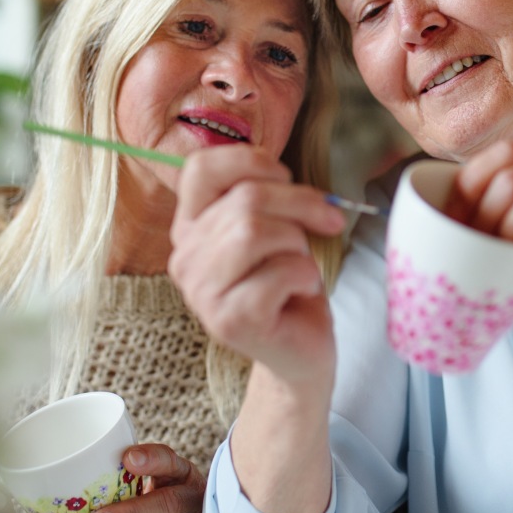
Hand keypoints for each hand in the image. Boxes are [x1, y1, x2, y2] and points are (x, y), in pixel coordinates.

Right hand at [168, 145, 346, 387]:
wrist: (300, 350)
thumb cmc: (289, 283)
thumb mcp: (276, 226)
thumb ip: (265, 195)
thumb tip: (283, 174)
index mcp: (190, 227)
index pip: (200, 168)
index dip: (252, 162)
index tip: (287, 180)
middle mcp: (185, 257)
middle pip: (244, 199)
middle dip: (300, 204)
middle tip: (327, 222)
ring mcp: (202, 292)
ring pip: (255, 231)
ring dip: (298, 242)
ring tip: (301, 263)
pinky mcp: (230, 321)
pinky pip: (280, 272)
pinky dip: (305, 274)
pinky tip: (301, 292)